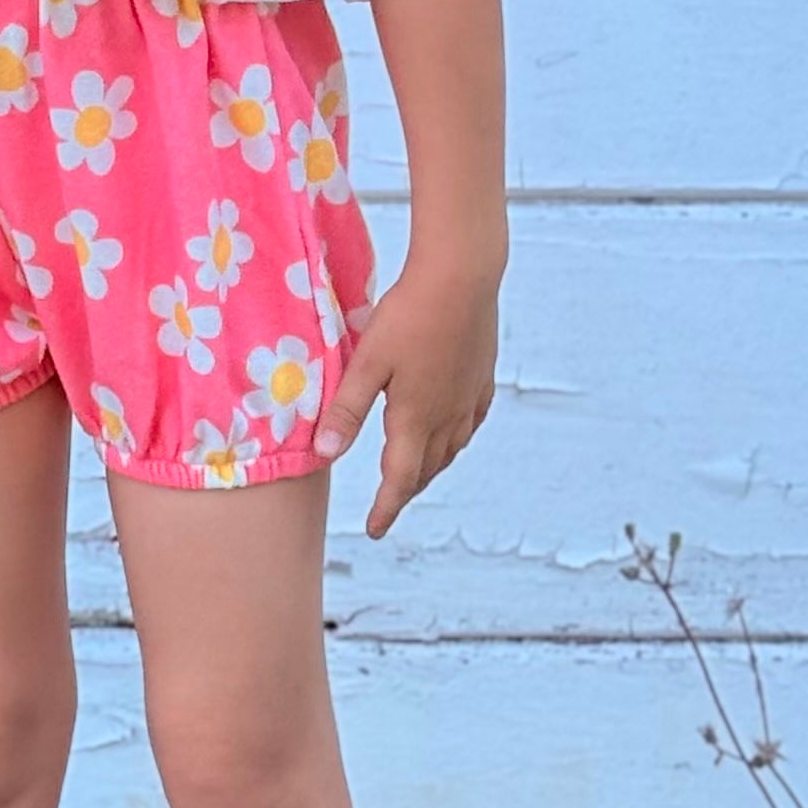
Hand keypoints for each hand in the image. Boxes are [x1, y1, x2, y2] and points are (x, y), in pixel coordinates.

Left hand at [313, 261, 497, 538]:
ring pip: (451, 449)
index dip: (386, 507)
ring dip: (431, 469)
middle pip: (427, 469)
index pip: (399, 478)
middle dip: (406, 490)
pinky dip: (456, 440)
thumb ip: (346, 410)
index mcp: (414, 417)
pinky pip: (470, 424)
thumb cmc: (409, 315)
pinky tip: (452, 434)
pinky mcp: (481, 378)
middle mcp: (447, 416)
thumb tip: (325, 454)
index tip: (374, 530)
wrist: (463, 277)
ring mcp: (468, 398)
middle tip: (389, 504)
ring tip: (414, 476)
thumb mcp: (367, 362)